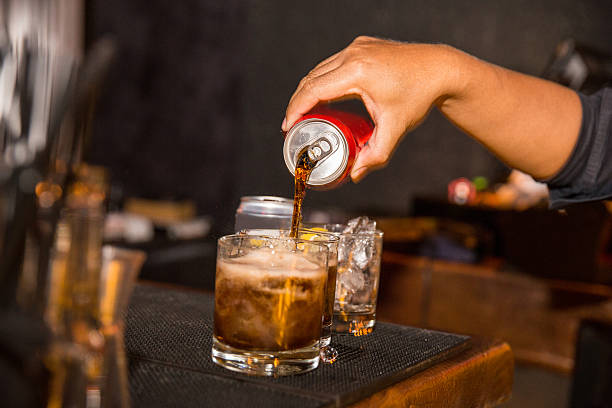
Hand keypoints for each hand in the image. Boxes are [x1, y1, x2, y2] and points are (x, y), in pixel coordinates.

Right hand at [283, 36, 459, 181]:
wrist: (440, 69)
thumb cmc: (419, 95)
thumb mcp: (396, 128)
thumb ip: (376, 155)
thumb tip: (356, 174)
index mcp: (358, 72)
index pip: (314, 90)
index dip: (295, 109)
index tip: (288, 126)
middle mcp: (354, 54)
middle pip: (312, 79)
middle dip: (298, 102)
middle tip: (292, 126)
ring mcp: (357, 46)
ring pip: (320, 69)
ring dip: (309, 91)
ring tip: (304, 114)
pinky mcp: (361, 45)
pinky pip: (333, 64)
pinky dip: (323, 80)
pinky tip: (322, 97)